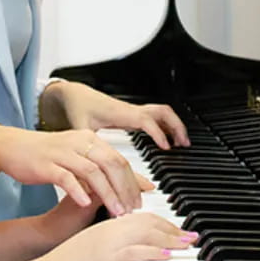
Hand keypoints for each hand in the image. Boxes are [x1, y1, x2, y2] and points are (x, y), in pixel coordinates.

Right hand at [0, 126, 152, 216]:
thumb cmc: (47, 154)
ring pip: (92, 172)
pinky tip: (85, 203)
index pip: (119, 159)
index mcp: (90, 139)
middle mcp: (79, 143)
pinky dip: (78, 190)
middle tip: (133, 210)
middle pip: (110, 164)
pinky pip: (65, 177)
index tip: (142, 200)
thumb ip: (102, 169)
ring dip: (107, 193)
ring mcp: (62, 153)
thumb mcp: (78, 157)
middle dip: (125, 189)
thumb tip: (133, 184)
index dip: (132, 181)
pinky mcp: (46, 164)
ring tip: (117, 212)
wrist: (13, 146)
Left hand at [41, 81, 189, 149]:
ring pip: (162, 112)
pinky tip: (166, 140)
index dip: (158, 133)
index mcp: (121, 114)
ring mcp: (133, 111)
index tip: (167, 147)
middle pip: (162, 112)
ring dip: (174, 125)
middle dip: (177, 126)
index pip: (146, 120)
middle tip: (184, 145)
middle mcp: (130, 111)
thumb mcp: (80, 128)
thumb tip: (92, 165)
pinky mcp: (132, 115)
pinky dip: (166, 126)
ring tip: (182, 143)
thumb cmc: (78, 108)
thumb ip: (88, 145)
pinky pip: (155, 117)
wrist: (74, 95)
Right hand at [41, 212, 195, 260]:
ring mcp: (110, 241)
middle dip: (172, 228)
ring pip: (147, 233)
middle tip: (189, 235)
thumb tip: (124, 251)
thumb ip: (109, 244)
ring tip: (187, 243)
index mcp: (107, 225)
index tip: (175, 228)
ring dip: (171, 238)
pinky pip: (138, 250)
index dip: (161, 221)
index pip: (140, 217)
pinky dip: (155, 252)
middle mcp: (111, 229)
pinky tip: (167, 255)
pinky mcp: (109, 256)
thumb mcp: (91, 248)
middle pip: (148, 221)